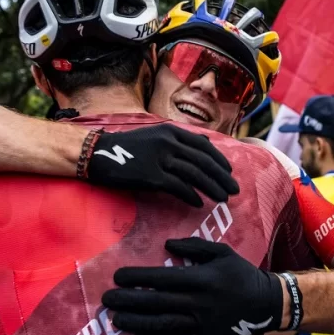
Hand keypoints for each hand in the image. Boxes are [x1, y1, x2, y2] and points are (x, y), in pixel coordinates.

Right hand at [87, 125, 239, 206]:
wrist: (98, 154)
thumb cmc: (127, 147)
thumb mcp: (155, 134)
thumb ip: (180, 138)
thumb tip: (205, 140)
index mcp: (171, 131)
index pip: (203, 145)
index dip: (219, 159)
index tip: (229, 172)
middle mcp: (168, 142)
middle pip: (203, 161)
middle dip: (222, 177)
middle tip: (234, 189)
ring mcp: (160, 158)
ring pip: (194, 175)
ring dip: (212, 188)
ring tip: (223, 199)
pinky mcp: (151, 176)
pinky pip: (178, 187)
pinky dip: (191, 195)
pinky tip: (199, 203)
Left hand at [101, 237, 282, 334]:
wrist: (266, 304)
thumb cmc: (241, 274)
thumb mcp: (221, 252)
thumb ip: (194, 246)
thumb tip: (168, 243)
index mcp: (201, 278)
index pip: (163, 278)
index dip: (138, 278)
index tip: (117, 276)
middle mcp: (199, 302)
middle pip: (157, 302)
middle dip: (129, 300)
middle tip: (107, 299)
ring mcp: (202, 324)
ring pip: (163, 324)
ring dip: (137, 322)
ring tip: (116, 319)